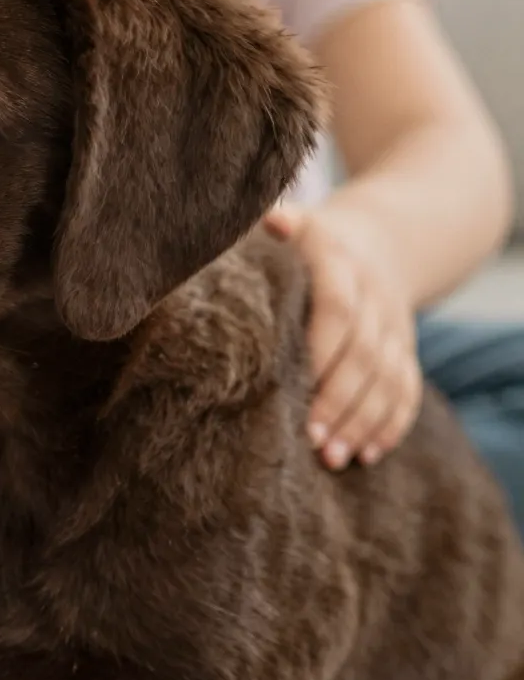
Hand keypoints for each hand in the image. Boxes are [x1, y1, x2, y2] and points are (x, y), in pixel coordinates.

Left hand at [264, 203, 421, 468]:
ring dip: (363, 422)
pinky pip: (407, 389)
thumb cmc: (309, 239)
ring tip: (333, 459)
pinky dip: (391, 423)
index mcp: (341, 264)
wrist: (381, 237)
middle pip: (364, 355)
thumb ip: (279, 225)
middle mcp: (375, 297)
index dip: (319, 351)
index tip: (290, 387)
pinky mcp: (405, 350)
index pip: (338, 310)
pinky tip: (368, 453)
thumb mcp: (295, 222)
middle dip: (338, 401)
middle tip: (310, 441)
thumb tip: (271, 220)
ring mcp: (395, 326)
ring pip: (388, 379)